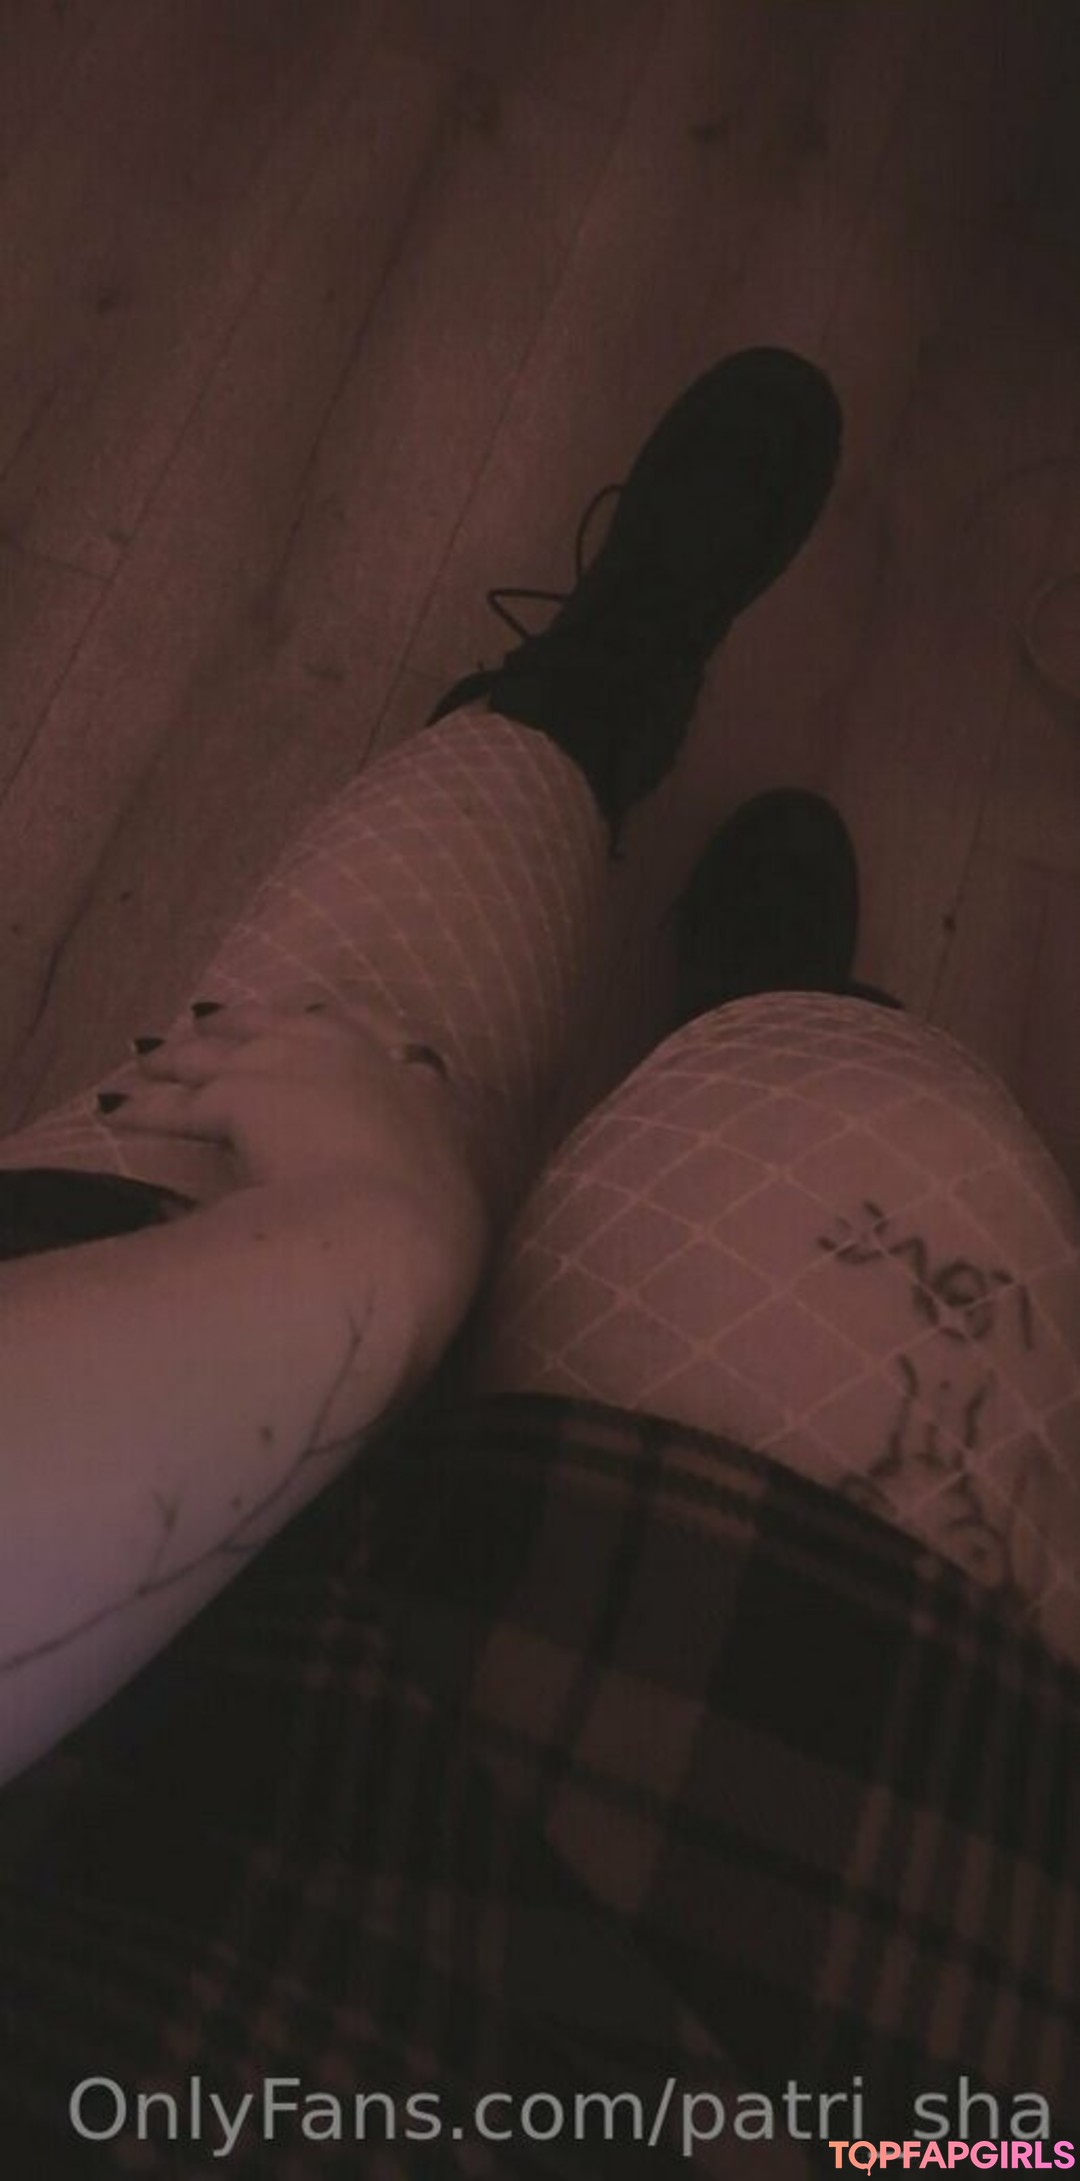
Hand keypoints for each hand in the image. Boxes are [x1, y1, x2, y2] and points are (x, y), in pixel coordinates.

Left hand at [100, 988, 482, 1234]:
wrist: (395, 1233)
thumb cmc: (436, 1224)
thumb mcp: (449, 1177)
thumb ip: (430, 1158)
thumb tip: (417, 1170)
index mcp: (409, 1070)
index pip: (360, 1021)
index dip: (320, 1020)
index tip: (299, 1019)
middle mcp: (347, 1052)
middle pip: (274, 1022)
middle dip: (235, 1024)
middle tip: (204, 1024)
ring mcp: (289, 1066)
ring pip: (215, 1052)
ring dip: (177, 1057)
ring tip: (146, 1062)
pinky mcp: (236, 1097)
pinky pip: (174, 1103)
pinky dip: (141, 1106)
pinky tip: (115, 1109)